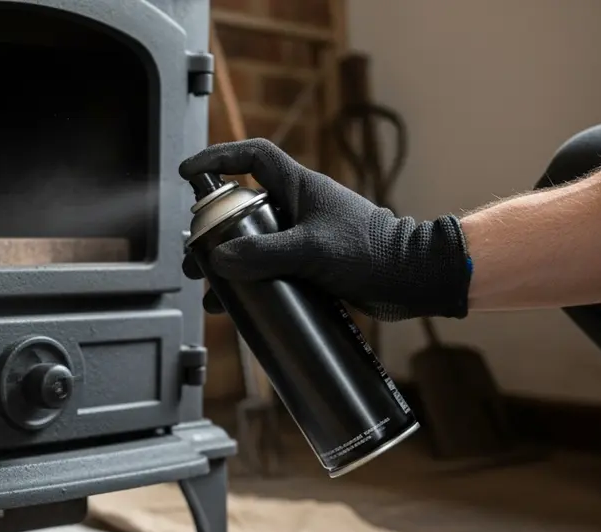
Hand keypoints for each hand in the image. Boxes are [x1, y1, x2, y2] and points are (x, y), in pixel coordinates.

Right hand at [179, 139, 472, 321]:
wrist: (412, 279)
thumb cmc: (372, 253)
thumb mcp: (311, 251)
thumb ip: (263, 253)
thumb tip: (219, 259)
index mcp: (299, 187)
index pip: (252, 157)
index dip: (218, 158)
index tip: (188, 172)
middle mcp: (299, 208)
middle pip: (242, 208)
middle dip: (213, 229)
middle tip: (196, 253)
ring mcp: (304, 236)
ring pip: (253, 243)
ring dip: (229, 263)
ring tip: (211, 289)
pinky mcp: (311, 264)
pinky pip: (270, 268)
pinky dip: (251, 283)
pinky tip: (238, 306)